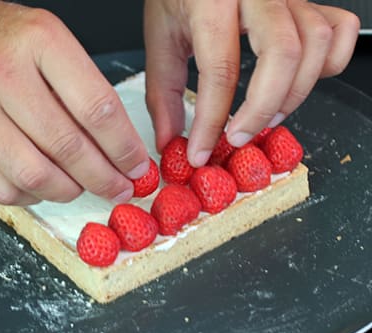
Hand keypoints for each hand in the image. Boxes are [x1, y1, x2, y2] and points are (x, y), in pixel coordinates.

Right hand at [0, 0, 148, 204]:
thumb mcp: (44, 38)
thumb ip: (80, 85)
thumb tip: (117, 141)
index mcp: (39, 41)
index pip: (97, 107)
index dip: (124, 146)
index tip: (137, 165)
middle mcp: (3, 74)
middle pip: (69, 147)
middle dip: (105, 178)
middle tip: (121, 188)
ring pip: (36, 176)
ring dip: (70, 191)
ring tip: (84, 187)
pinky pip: (3, 188)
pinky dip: (33, 197)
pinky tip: (45, 186)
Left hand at [144, 0, 359, 165]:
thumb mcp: (160, 39)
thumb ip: (163, 92)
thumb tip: (170, 138)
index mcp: (212, 2)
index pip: (220, 71)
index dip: (211, 122)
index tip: (201, 151)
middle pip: (282, 55)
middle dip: (261, 109)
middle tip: (238, 136)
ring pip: (315, 44)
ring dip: (294, 93)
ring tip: (266, 116)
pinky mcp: (306, 1)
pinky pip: (339, 29)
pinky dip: (329, 62)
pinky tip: (301, 81)